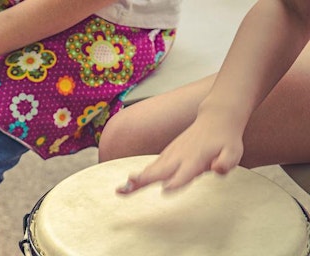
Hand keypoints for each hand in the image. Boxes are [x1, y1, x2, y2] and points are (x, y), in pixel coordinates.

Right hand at [117, 110, 244, 193]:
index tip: (166, 188)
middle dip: (144, 179)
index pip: (185, 173)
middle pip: (160, 171)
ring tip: (121, 190)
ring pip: (152, 169)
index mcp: (196, 159)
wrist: (215, 118)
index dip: (177, 181)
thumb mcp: (234, 152)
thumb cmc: (225, 139)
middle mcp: (180, 157)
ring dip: (137, 179)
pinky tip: (129, 185)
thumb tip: (217, 169)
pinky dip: (140, 175)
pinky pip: (152, 167)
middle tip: (128, 187)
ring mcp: (171, 154)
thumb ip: (226, 162)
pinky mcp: (168, 154)